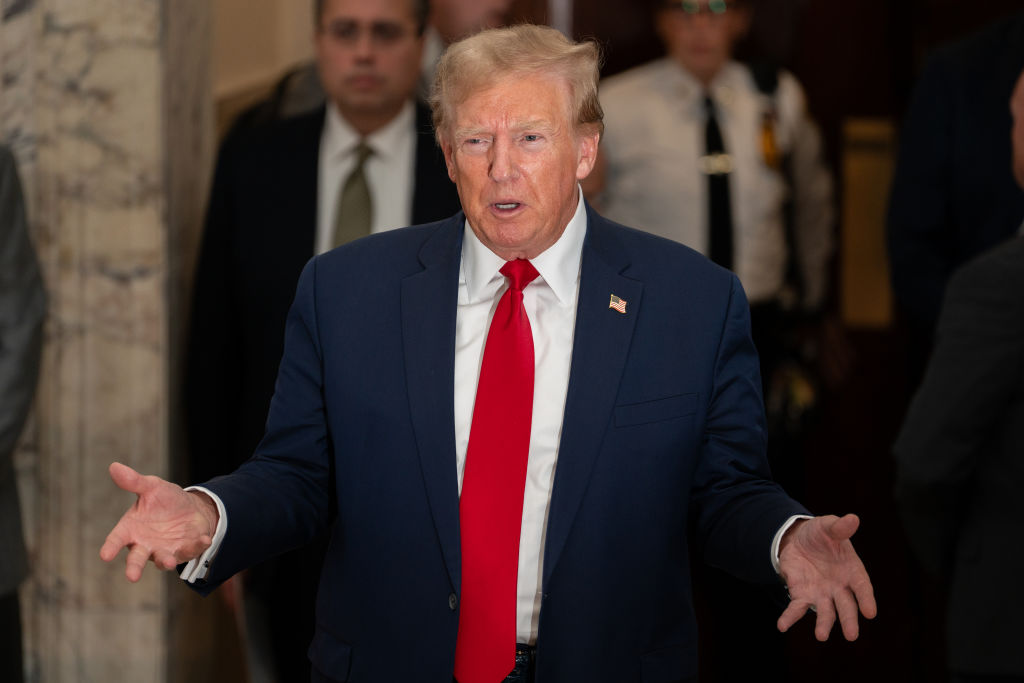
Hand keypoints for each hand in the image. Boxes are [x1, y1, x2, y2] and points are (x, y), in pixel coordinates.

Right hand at [99, 462, 218, 581]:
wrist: (190, 508)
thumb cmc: (164, 500)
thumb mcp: (151, 487)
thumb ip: (134, 481)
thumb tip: (114, 466)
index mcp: (131, 529)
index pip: (117, 539)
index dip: (111, 546)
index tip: (105, 555)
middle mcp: (145, 544)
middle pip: (136, 558)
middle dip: (134, 567)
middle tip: (132, 576)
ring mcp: (165, 550)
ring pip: (163, 560)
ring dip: (166, 561)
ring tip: (169, 562)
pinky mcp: (185, 550)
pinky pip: (190, 551)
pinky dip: (196, 546)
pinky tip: (204, 539)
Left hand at [777, 514, 876, 640]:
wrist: (797, 538)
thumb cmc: (820, 534)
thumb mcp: (828, 526)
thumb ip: (839, 527)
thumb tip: (852, 519)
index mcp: (852, 570)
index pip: (862, 587)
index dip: (866, 599)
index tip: (870, 612)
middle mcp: (839, 587)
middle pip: (846, 606)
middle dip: (849, 620)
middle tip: (852, 636)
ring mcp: (821, 593)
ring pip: (825, 612)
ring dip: (823, 624)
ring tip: (821, 636)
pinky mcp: (802, 594)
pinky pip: (796, 608)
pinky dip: (790, 617)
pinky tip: (782, 625)